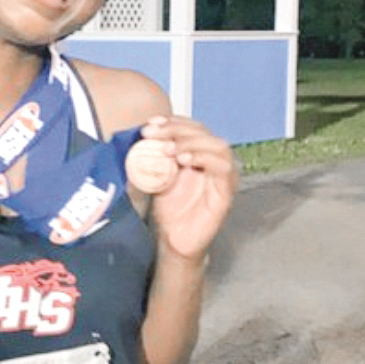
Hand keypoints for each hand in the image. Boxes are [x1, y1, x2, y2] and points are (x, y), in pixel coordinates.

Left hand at [139, 116, 238, 262]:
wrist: (175, 242)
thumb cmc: (169, 211)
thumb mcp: (157, 178)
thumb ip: (153, 158)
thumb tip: (138, 137)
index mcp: (199, 154)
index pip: (191, 127)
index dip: (173, 121)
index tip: (150, 124)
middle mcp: (214, 161)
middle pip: (203, 132)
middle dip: (176, 130)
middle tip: (153, 134)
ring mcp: (223, 175)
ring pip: (216, 146)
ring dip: (191, 142)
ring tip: (169, 149)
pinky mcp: (226, 192)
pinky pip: (223, 168)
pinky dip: (204, 158)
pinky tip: (184, 160)